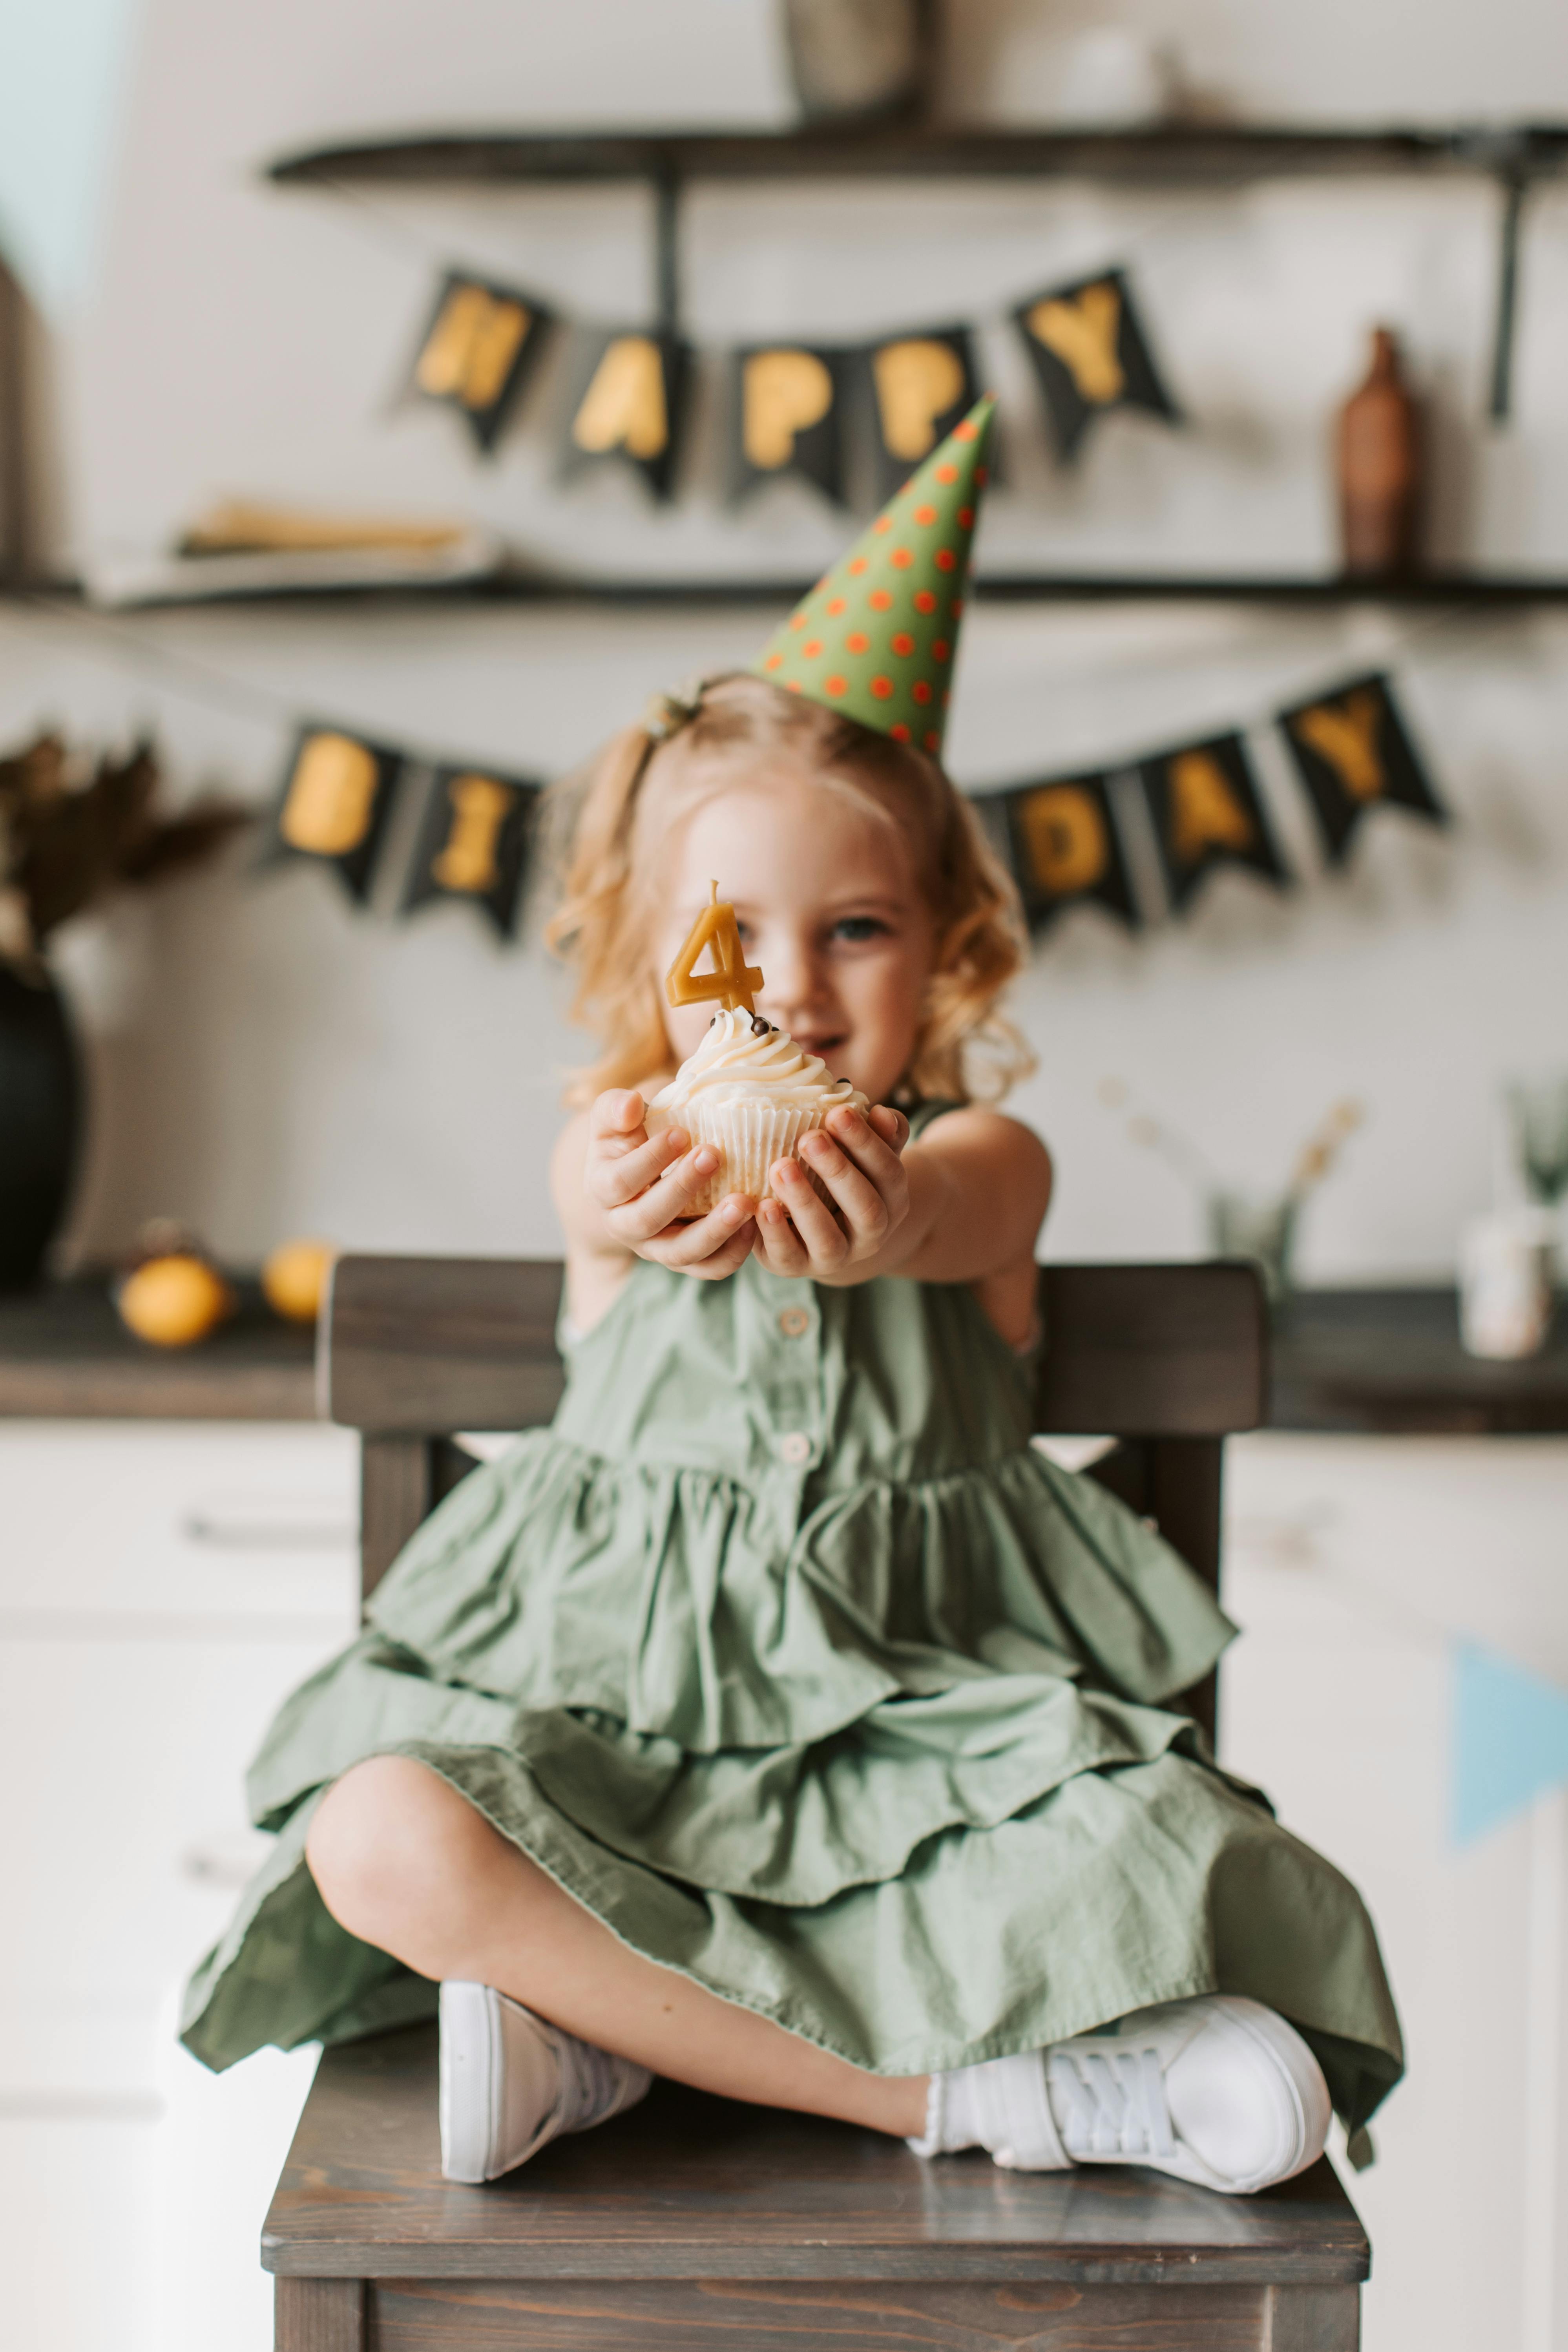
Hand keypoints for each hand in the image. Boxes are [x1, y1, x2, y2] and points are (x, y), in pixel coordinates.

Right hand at [584, 1089, 756, 1279]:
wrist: (646, 1172)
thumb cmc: (632, 1138)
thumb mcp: (614, 1119)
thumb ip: (615, 1109)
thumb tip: (630, 1104)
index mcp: (602, 1190)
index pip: (619, 1181)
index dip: (648, 1159)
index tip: (680, 1132)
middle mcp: (624, 1226)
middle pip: (646, 1220)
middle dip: (681, 1188)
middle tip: (714, 1155)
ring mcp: (656, 1248)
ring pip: (680, 1252)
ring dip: (714, 1230)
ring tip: (744, 1201)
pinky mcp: (687, 1260)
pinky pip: (709, 1268)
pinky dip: (733, 1252)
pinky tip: (753, 1223)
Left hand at [752, 1104, 909, 1280]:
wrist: (819, 1233)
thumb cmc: (841, 1180)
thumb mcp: (865, 1158)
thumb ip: (880, 1135)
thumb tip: (881, 1113)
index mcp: (892, 1200)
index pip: (888, 1172)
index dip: (866, 1143)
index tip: (838, 1113)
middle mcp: (871, 1234)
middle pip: (865, 1207)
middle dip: (837, 1171)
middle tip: (810, 1138)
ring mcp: (836, 1257)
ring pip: (827, 1239)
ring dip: (804, 1201)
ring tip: (780, 1166)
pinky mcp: (797, 1267)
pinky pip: (788, 1256)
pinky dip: (775, 1232)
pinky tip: (762, 1205)